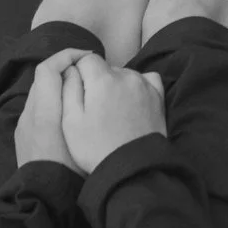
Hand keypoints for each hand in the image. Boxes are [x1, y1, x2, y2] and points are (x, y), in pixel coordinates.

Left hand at [13, 48, 90, 171]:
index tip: (89, 58)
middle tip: (90, 75)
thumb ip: (77, 100)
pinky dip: (53, 101)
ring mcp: (23, 125)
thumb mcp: (81, 132)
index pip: (48, 68)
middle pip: (44, 78)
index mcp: (44, 111)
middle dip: (66, 69)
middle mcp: (29, 113)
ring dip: (59, 85)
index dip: (67, 56)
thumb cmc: (71, 166)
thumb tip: (77, 76)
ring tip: (82, 93)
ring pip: (40, 93)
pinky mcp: (23, 136)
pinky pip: (37, 108)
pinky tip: (69, 114)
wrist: (45, 196)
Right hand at [58, 53, 167, 173]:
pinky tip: (129, 103)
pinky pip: (146, 80)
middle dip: (96, 81)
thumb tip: (70, 68)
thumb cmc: (95, 147)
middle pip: (106, 68)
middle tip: (92, 108)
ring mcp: (145, 85)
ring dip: (116, 85)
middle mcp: (127, 76)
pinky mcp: (158, 96)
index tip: (76, 90)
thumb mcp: (70, 120)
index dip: (78, 72)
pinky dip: (136, 86)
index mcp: (103, 80)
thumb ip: (68, 88)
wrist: (131, 168)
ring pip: (124, 74)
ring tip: (110, 111)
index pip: (86, 59)